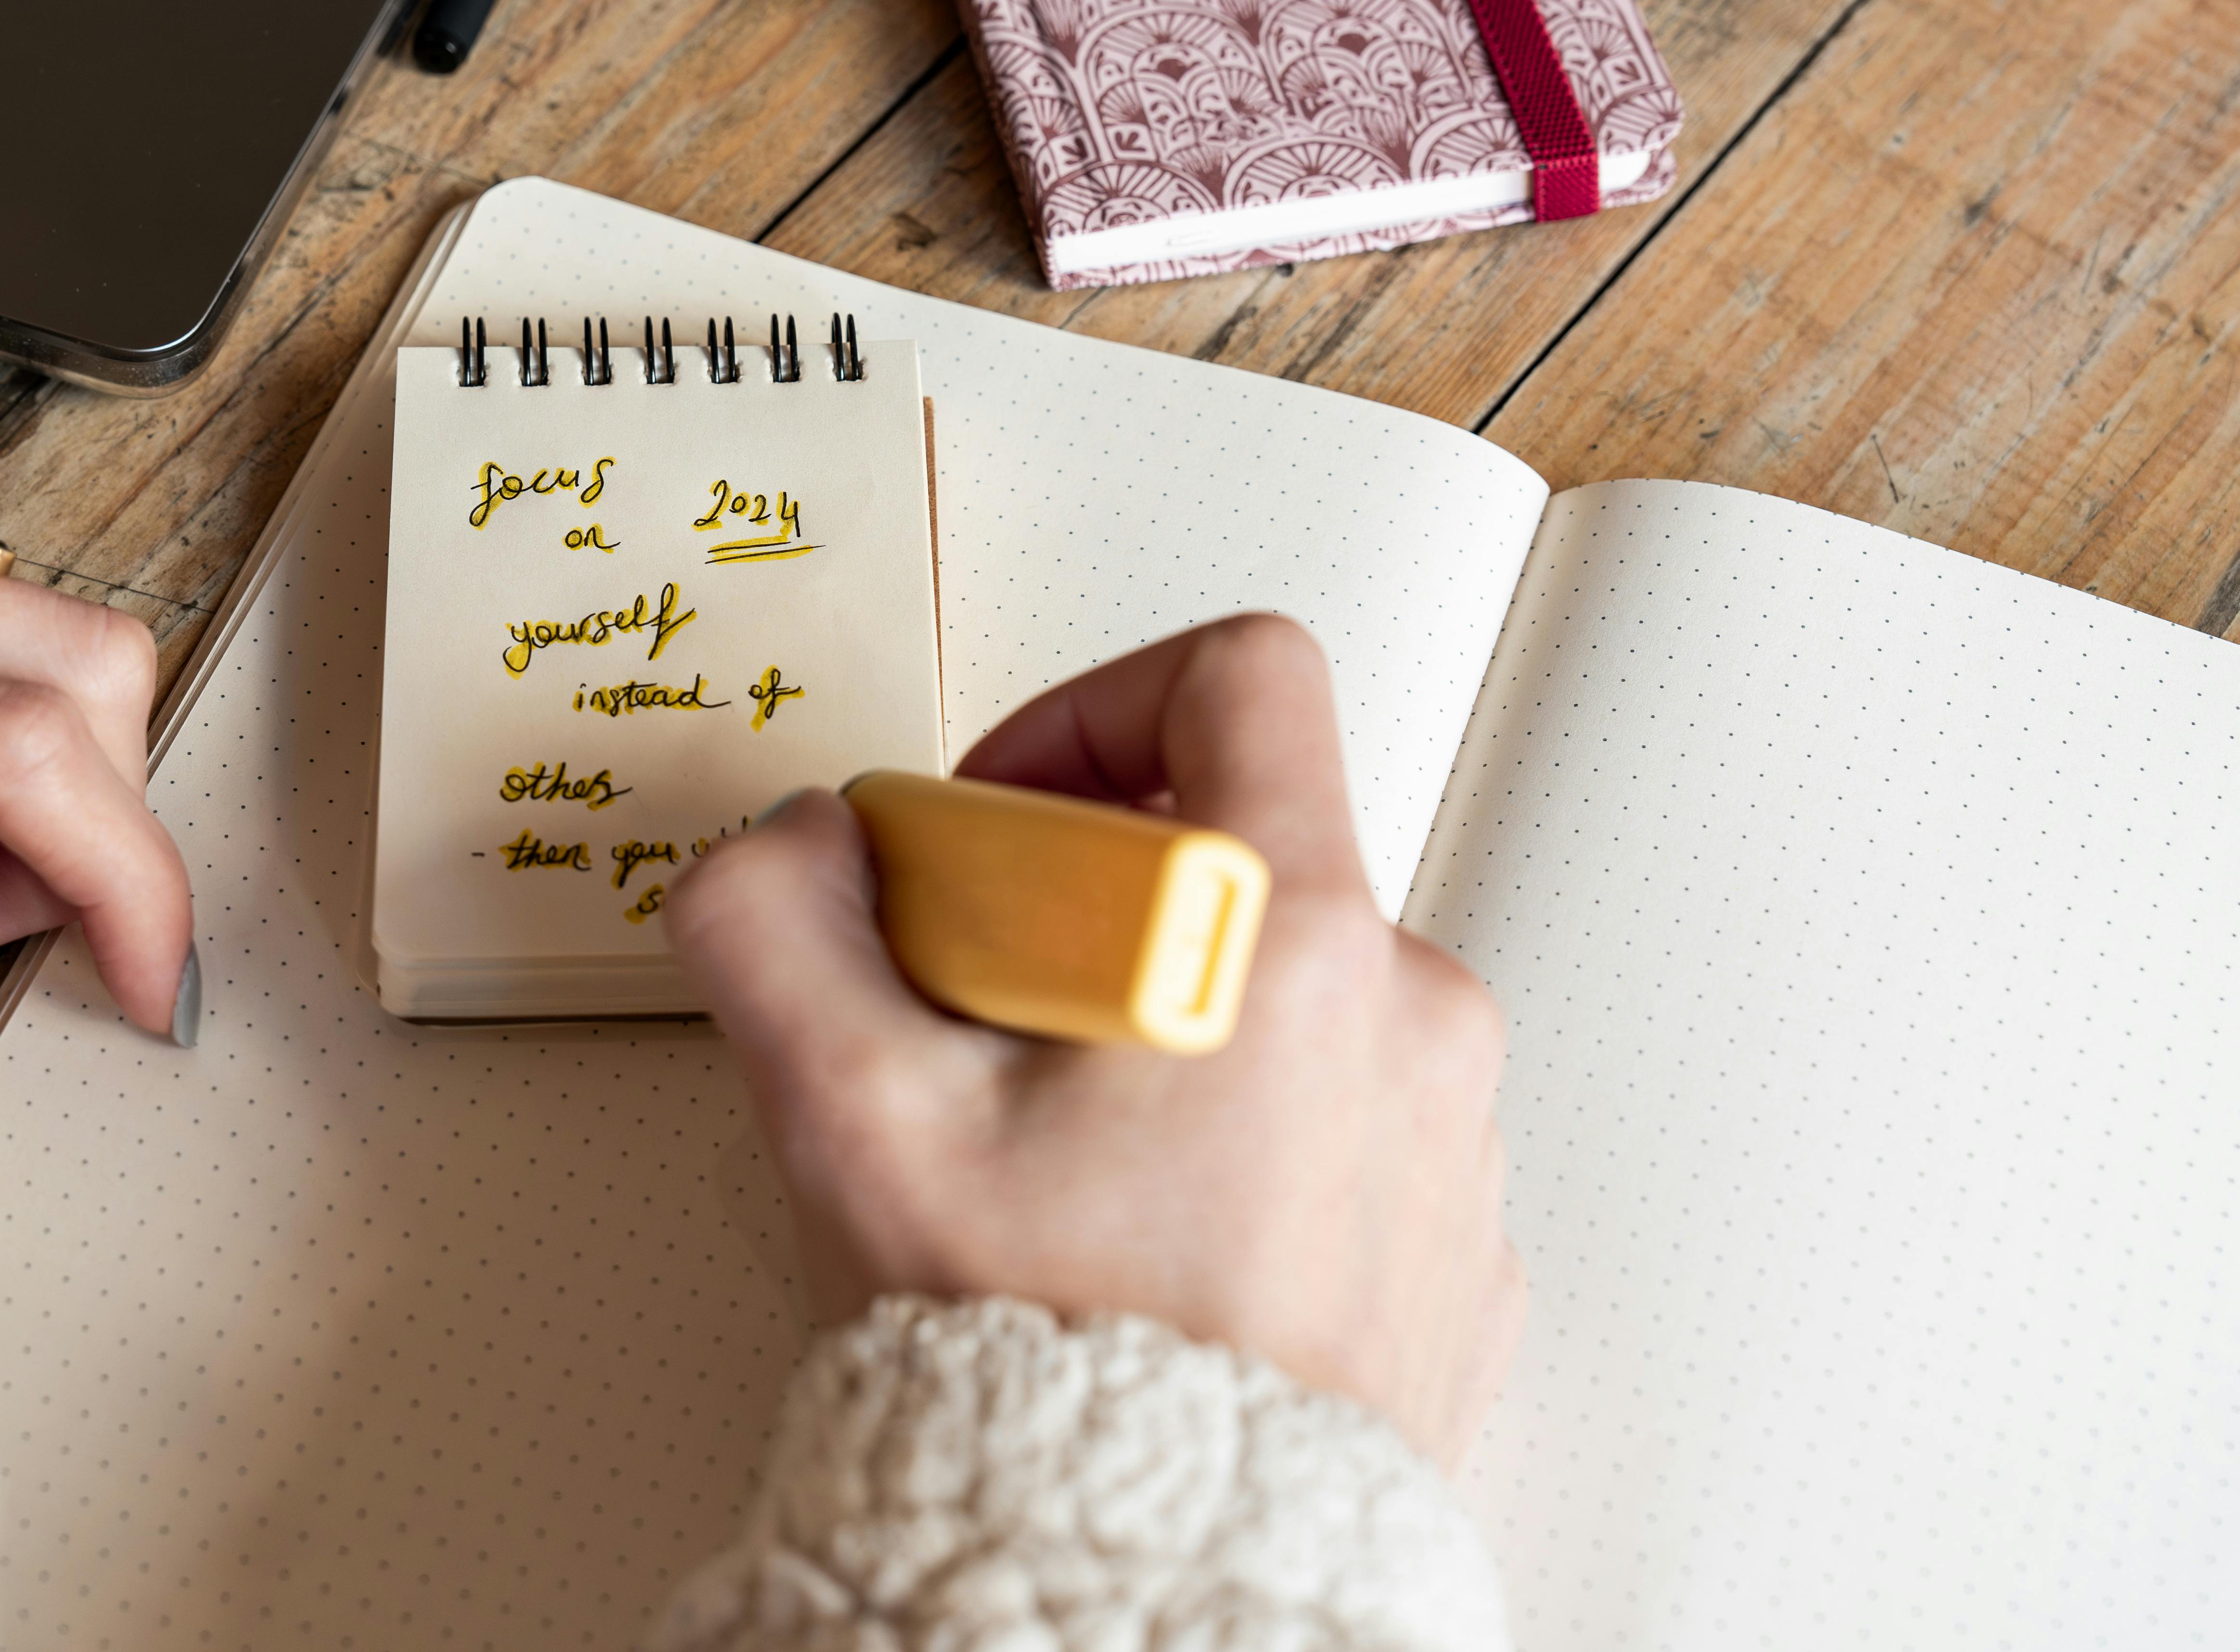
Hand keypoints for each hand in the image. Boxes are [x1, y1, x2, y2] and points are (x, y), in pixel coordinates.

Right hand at [662, 614, 1521, 1465]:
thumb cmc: (1049, 1367)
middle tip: (984, 1024)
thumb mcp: (854, 1121)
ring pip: (1290, 994)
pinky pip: (1342, 1121)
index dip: (1095, 708)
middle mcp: (1410, 1018)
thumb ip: (781, 929)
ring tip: (1056, 1156)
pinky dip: (1241, 1137)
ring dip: (1166, 1029)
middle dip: (1091, 904)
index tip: (1008, 822)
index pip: (1240, 679)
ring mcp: (1450, 1138)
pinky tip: (1140, 1237)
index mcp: (1286, 941)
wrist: (1163, 1592)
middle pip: (1244, 851)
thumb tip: (790, 847)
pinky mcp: (1458, 1248)